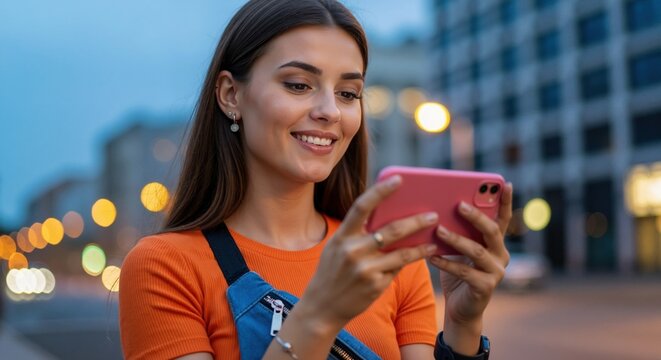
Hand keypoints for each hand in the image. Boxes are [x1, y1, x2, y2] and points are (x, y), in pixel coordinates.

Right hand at [300, 175, 438, 331]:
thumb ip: (357, 234)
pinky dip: (411, 260)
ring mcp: (365, 270)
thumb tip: (390, 216)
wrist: (322, 306)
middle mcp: (353, 251)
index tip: (399, 178)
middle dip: (415, 221)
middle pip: (391, 230)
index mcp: (342, 236)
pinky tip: (425, 254)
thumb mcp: (338, 248)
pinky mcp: (376, 285)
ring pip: (402, 253)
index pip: (362, 207)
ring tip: (435, 238)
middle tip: (433, 215)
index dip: (381, 191)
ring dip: (422, 245)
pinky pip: (398, 269)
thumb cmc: (333, 271)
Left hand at [429, 183, 512, 335]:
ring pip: (476, 251)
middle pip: (491, 231)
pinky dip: (446, 262)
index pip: (502, 218)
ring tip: (438, 230)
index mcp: (495, 242)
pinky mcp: (485, 287)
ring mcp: (496, 272)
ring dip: (456, 239)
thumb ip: (457, 232)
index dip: (505, 201)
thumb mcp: (458, 250)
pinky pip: (464, 271)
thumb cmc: (457, 273)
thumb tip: (435, 209)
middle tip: (458, 204)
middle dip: (475, 216)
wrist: (460, 309)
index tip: (504, 183)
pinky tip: (431, 256)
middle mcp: (501, 255)